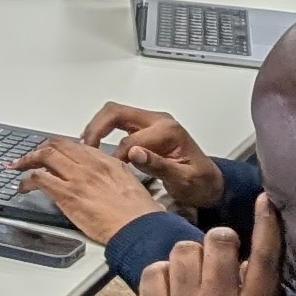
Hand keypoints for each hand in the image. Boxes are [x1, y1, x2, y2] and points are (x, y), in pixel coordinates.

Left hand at [16, 135, 165, 245]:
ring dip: (26, 161)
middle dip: (38, 149)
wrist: (139, 228)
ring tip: (18, 168)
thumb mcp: (129, 185)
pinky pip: (39, 179)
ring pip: (44, 156)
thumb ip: (113, 177)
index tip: (50, 152)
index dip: (57, 147)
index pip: (75, 145)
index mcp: (106, 161)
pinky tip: (23, 187)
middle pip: (56, 145)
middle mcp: (90, 165)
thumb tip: (103, 180)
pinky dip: (26, 181)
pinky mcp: (68, 195)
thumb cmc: (140, 214)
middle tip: (28, 157)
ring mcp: (78, 178)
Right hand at [80, 103, 220, 213]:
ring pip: (114, 113)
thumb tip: (134, 153)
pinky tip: (95, 144)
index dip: (116, 157)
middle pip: (116, 112)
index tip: (110, 173)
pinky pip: (118, 121)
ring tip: (85, 146)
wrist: (210, 183)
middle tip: (85, 149)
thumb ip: (159, 165)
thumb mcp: (183, 179)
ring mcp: (151, 123)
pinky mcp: (146, 129)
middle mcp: (158, 121)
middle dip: (96, 128)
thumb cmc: (200, 183)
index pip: (130, 140)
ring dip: (97, 126)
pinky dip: (103, 129)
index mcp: (168, 131)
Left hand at [135, 200, 287, 295]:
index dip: (267, 223)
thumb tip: (260, 266)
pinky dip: (162, 275)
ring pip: (183, 250)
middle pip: (218, 241)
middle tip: (218, 261)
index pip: (266, 257)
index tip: (267, 200)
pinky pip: (154, 271)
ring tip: (192, 281)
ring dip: (189, 258)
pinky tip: (170, 294)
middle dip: (219, 244)